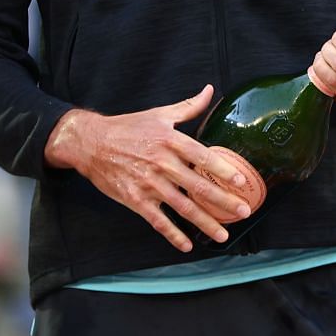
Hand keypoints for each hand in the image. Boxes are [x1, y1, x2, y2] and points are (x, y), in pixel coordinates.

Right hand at [44, 86, 254, 251]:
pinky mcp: (135, 199)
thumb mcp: (159, 113)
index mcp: (170, 140)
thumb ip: (189, 107)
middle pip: (198, 185)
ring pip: (182, 207)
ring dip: (205, 222)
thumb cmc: (128, 127)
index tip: (240, 181)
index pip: (202, 156)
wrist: (91, 143)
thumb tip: (209, 90)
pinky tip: (187, 245)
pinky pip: (158, 220)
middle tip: (244, 211)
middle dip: (223, 201)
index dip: (223, 169)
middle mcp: (162, 163)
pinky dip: (173, 234)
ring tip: (223, 235)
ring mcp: (149, 184)